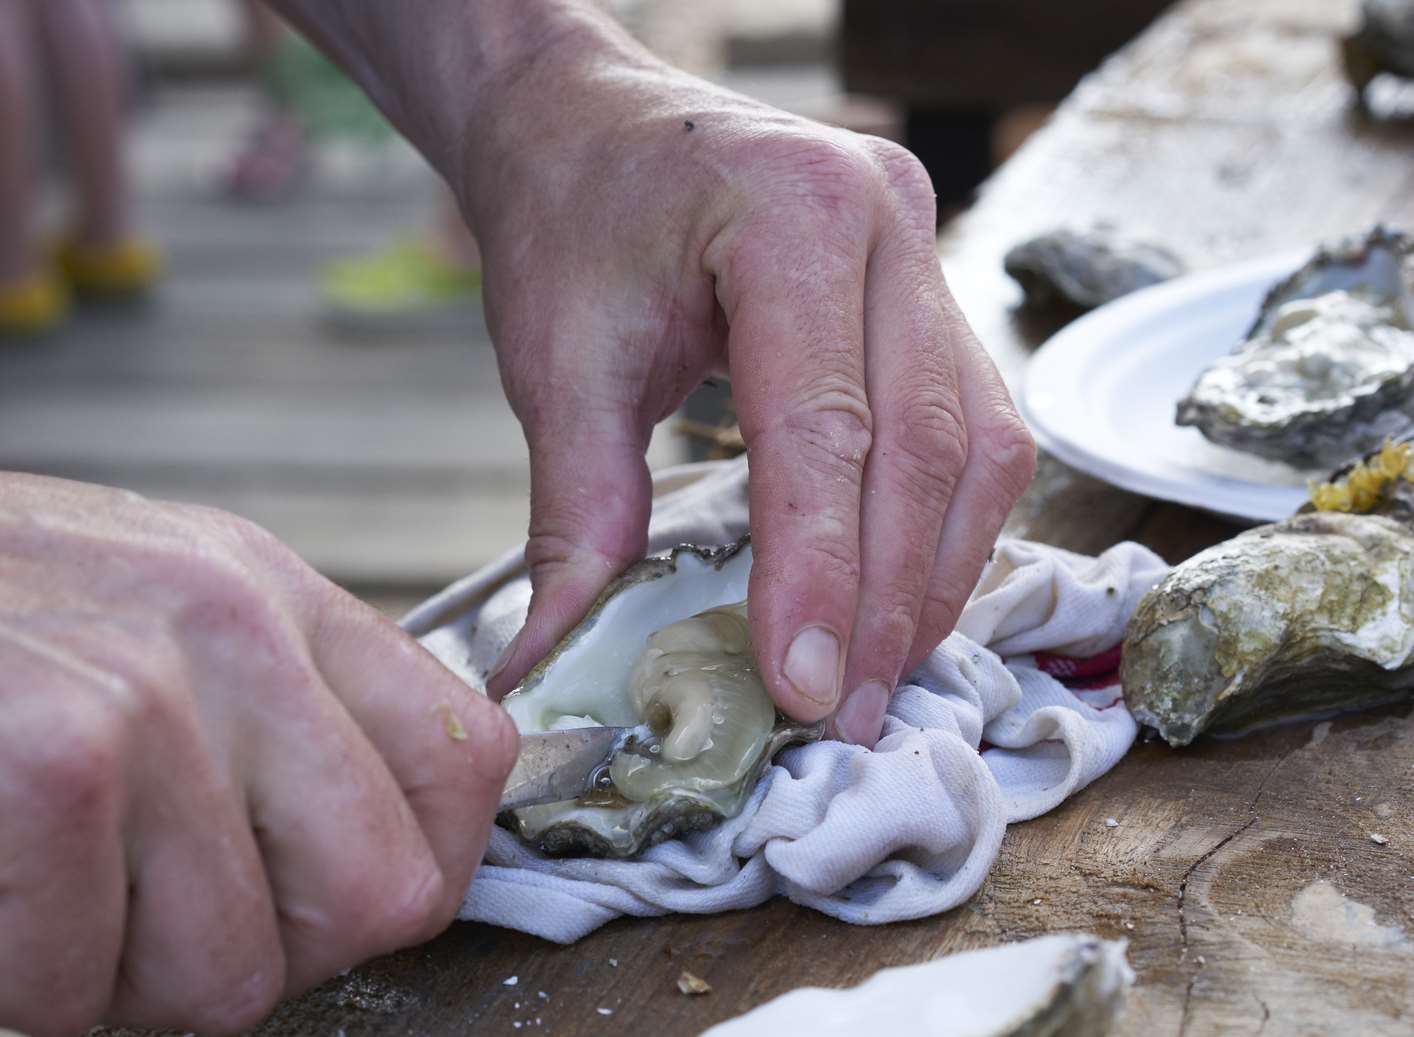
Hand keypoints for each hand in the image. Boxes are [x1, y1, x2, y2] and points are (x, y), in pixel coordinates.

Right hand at [0, 474, 515, 1035]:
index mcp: (274, 597)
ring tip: (51, 904)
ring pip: (228, 976)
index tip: (322, 901)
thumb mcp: (147, 613)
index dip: (413, 868)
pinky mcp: (53, 764)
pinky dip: (24, 991)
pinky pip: (79, 987)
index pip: (464, 763)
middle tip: (159, 931)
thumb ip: (270, 713)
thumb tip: (374, 848)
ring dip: (121, 989)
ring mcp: (146, 694)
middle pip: (380, 896)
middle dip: (269, 957)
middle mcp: (234, 630)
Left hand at [467, 31, 1034, 745]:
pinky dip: (941, 520)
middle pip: (928, 443)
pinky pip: (971, 421)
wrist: (589, 120)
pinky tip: (902, 590)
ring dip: (935, 570)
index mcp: (795, 214)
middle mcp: (891, 221)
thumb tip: (552, 655)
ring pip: (977, 441)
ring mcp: (924, 249)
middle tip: (846, 711)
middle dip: (891, 596)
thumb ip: (576, 510)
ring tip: (879, 671)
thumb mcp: (556, 358)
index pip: (827, 424)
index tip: (799, 686)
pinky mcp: (927, 288)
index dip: (821, 568)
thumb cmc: (569, 217)